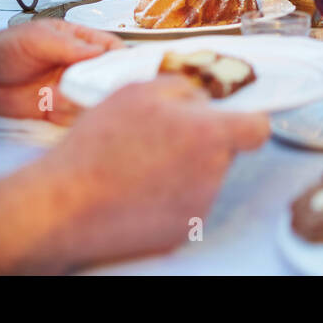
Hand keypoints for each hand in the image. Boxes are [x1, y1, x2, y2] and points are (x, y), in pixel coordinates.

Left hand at [0, 19, 122, 124]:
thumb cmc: (5, 49)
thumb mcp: (38, 38)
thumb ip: (68, 45)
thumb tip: (99, 50)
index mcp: (79, 43)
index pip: (111, 49)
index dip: (122, 59)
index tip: (125, 69)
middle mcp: (79, 67)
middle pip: (108, 78)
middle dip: (102, 85)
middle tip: (90, 87)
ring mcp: (70, 89)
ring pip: (93, 100)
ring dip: (80, 101)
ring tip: (56, 96)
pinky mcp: (59, 111)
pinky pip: (75, 118)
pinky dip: (67, 116)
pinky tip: (49, 108)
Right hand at [34, 76, 268, 269]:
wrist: (65, 203)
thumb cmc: (98, 147)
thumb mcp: (138, 92)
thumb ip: (183, 89)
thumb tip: (202, 99)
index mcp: (209, 136)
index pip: (257, 129)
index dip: (246, 121)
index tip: (230, 120)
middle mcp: (212, 175)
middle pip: (225, 153)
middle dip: (201, 143)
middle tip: (161, 138)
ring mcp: (198, 208)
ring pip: (204, 179)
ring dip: (182, 170)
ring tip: (140, 164)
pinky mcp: (180, 233)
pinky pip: (185, 206)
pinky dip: (168, 197)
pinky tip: (137, 189)